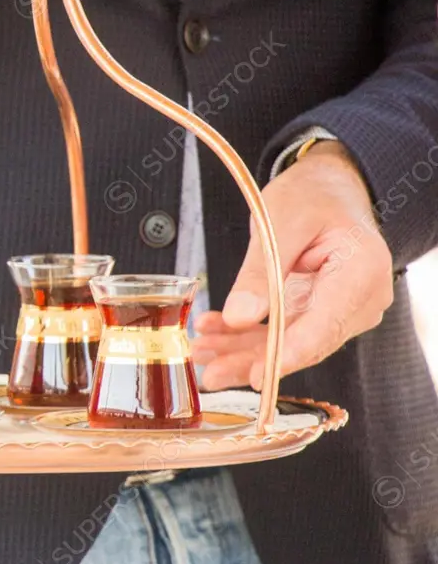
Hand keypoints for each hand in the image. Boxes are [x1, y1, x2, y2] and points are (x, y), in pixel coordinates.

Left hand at [191, 141, 393, 390]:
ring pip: (285, 344)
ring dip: (240, 352)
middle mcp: (358, 300)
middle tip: (211, 374)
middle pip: (303, 343)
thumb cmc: (312, 196)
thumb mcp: (281, 220)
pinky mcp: (315, 313)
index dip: (289, 354)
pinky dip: (243, 337)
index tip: (258, 375)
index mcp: (361, 272)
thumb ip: (262, 270)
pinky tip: (212, 335)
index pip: (325, 326)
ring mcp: (337, 310)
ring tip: (201, 353)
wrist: (327, 189)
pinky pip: (278, 333)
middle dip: (253, 361)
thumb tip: (240, 316)